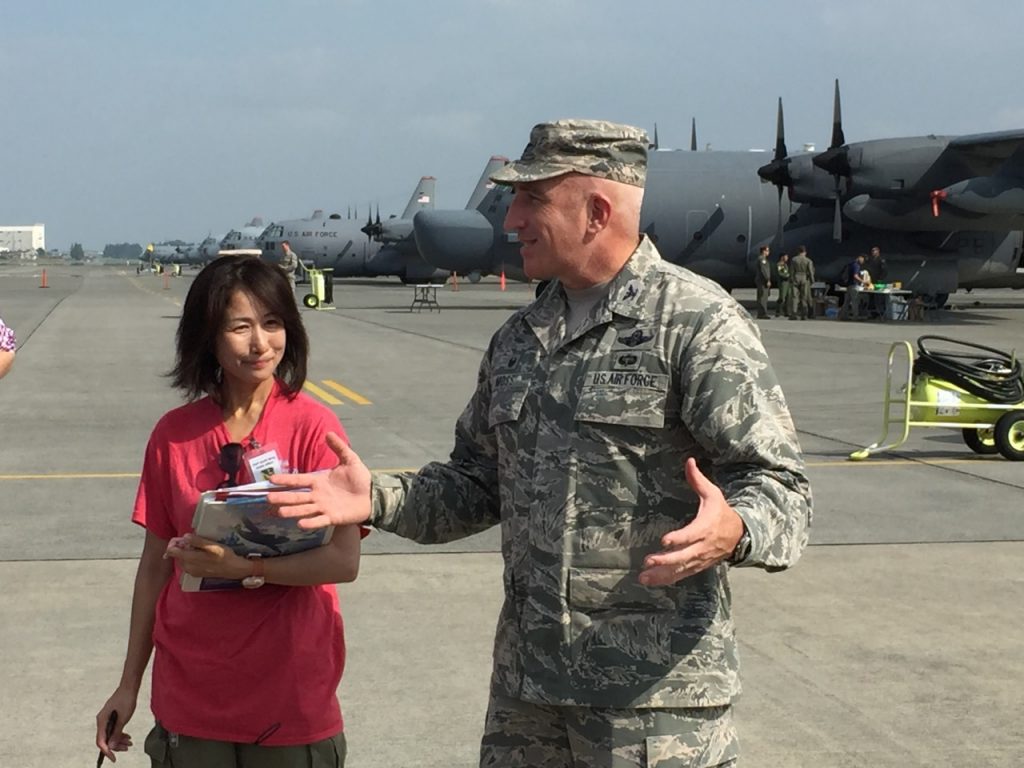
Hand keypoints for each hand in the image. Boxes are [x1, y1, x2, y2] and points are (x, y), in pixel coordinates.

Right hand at [96, 689, 135, 761]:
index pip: (101, 741)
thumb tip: (110, 746)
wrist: (129, 687)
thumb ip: (116, 733)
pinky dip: (120, 733)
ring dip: (119, 740)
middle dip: (116, 745)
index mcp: (101, 721)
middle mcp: (102, 721)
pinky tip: (128, 736)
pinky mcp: (112, 716)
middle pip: (106, 739)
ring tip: (130, 743)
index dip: (107, 751)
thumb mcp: (123, 718)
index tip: (113, 758)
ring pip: (111, 734)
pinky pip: (114, 729)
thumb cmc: (126, 699)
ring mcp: (107, 718)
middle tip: (127, 748)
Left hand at [164, 534, 247, 579]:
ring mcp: (191, 572)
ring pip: (182, 560)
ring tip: (198, 547)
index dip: (175, 543)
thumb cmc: (223, 555)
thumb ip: (197, 541)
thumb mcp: (212, 545)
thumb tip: (185, 537)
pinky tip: (200, 555)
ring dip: (186, 553)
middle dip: (182, 547)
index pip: (171, 551)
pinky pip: (187, 565)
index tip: (183, 538)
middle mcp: (187, 567)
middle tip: (193, 541)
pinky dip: (190, 559)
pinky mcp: (195, 574)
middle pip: (176, 555)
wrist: (233, 569)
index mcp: (189, 559)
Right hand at [266, 432, 371, 529]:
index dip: (286, 480)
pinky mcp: (332, 518)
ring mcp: (324, 507)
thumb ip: (339, 447)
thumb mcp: (350, 460)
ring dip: (292, 511)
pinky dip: (310, 522)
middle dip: (282, 497)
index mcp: (319, 481)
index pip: (299, 480)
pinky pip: (319, 520)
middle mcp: (318, 495)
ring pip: (304, 509)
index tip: (271, 479)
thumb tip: (328, 433)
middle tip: (268, 498)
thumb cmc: (360, 479)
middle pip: (297, 496)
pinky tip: (300, 523)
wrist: (372, 495)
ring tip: (280, 512)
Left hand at [638, 458, 744, 586]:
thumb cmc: (721, 512)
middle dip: (667, 560)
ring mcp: (700, 559)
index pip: (692, 535)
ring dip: (662, 574)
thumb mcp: (713, 494)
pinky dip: (666, 580)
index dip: (679, 538)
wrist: (739, 535)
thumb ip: (698, 480)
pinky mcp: (697, 566)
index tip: (664, 541)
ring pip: (681, 569)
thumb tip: (689, 460)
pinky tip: (650, 582)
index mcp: (706, 527)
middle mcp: (703, 546)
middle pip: (685, 556)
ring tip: (644, 577)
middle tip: (649, 561)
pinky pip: (681, 575)